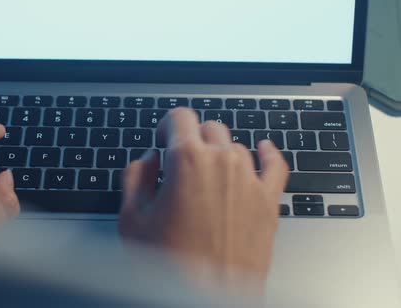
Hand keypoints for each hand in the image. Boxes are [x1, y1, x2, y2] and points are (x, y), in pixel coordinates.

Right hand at [118, 108, 288, 294]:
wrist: (208, 300)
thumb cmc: (171, 266)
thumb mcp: (132, 220)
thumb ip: (135, 177)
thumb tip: (147, 160)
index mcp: (187, 160)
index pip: (180, 116)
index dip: (167, 124)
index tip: (164, 137)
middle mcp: (222, 162)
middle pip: (208, 128)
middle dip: (192, 139)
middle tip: (180, 162)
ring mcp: (250, 180)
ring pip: (236, 145)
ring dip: (220, 152)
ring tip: (208, 174)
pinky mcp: (269, 201)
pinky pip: (275, 163)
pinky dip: (268, 153)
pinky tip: (262, 150)